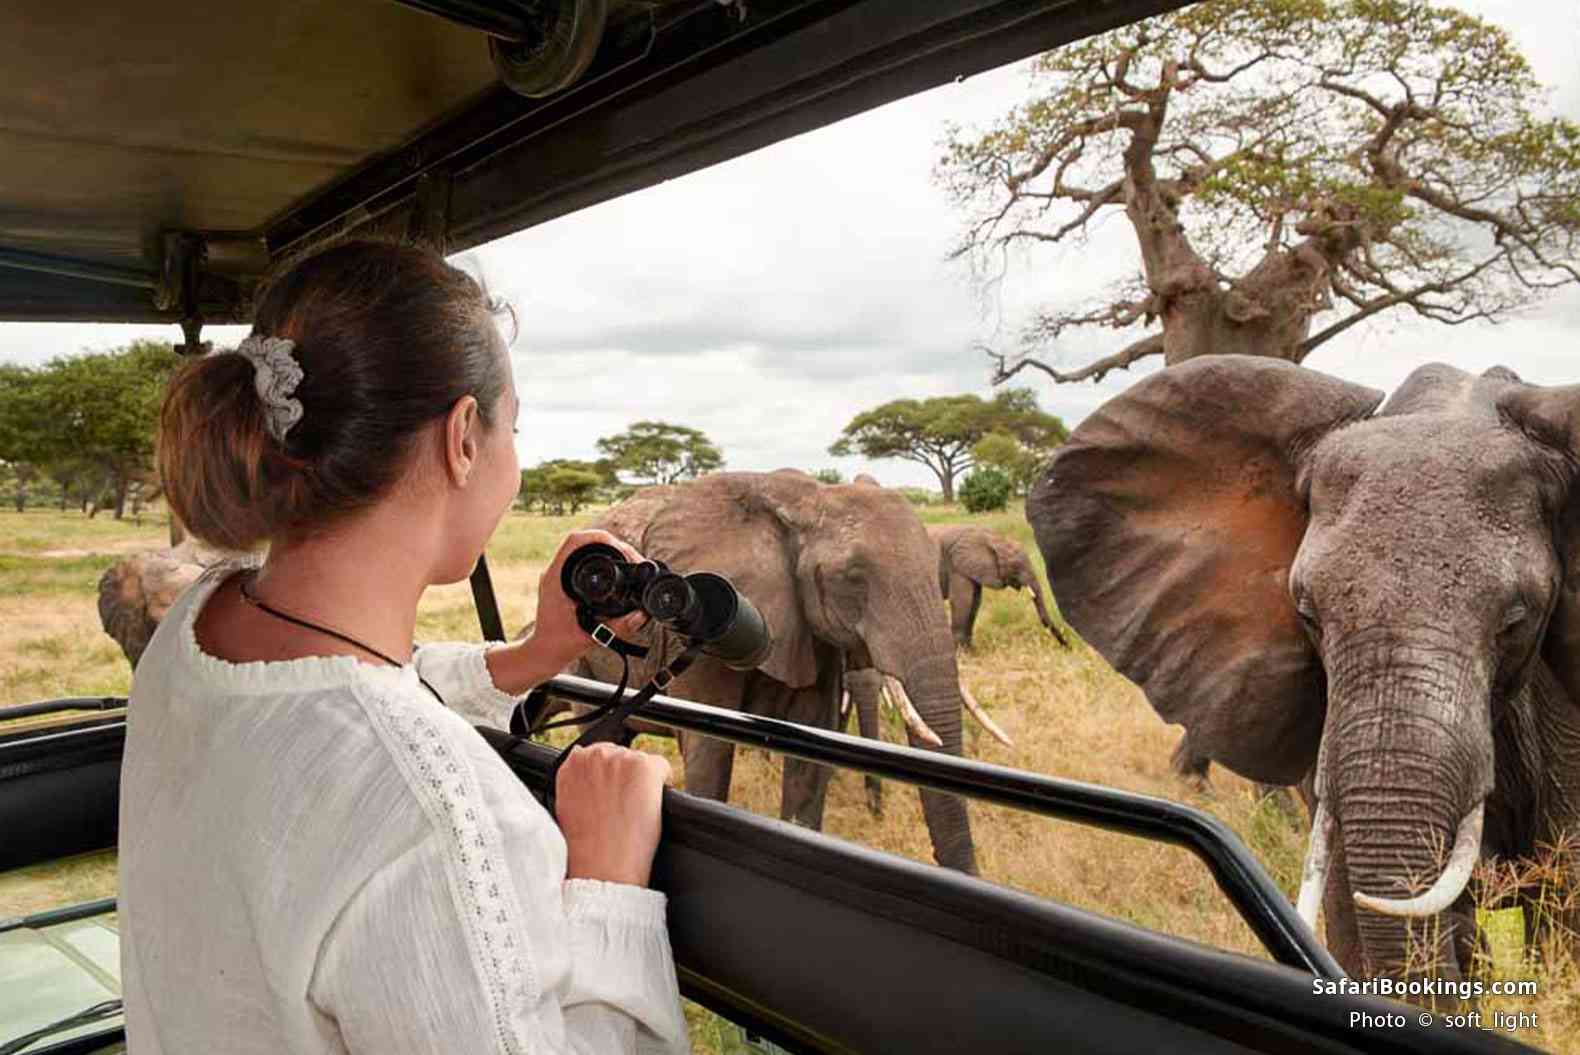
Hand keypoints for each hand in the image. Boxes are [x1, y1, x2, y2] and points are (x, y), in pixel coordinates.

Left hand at [487, 530, 651, 693]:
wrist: (543, 653)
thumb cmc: (559, 645)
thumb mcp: (591, 636)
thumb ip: (617, 627)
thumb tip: (641, 614)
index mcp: (555, 579)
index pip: (575, 542)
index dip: (601, 538)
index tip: (620, 546)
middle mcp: (555, 573)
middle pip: (582, 542)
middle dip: (610, 543)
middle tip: (630, 556)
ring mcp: (558, 576)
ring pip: (582, 549)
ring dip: (605, 549)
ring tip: (625, 558)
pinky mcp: (563, 582)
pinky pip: (581, 561)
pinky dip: (599, 559)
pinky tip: (613, 567)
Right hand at [556, 743, 670, 886]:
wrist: (602, 866)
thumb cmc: (586, 847)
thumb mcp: (570, 808)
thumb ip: (580, 785)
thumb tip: (594, 782)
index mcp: (572, 765)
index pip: (599, 755)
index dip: (610, 777)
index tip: (614, 794)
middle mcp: (594, 756)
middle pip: (622, 755)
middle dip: (625, 776)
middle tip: (624, 806)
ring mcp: (620, 759)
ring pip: (641, 762)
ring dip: (642, 782)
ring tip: (634, 810)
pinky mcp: (643, 767)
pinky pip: (663, 768)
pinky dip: (662, 785)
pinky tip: (650, 807)